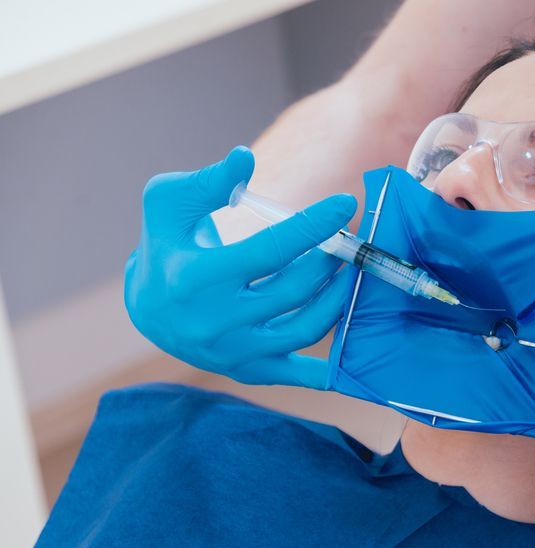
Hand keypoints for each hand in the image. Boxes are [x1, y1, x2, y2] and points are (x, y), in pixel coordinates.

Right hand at [124, 147, 357, 387]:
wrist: (150, 308)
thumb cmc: (165, 244)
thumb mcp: (168, 202)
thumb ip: (208, 181)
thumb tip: (244, 159)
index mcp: (195, 277)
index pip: (269, 250)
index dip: (313, 225)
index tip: (346, 204)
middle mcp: (214, 321)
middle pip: (294, 290)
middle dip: (329, 260)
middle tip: (346, 240)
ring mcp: (233, 352)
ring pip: (305, 329)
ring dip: (337, 298)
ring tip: (347, 272)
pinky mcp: (249, 371)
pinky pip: (301, 375)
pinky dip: (332, 368)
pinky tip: (358, 346)